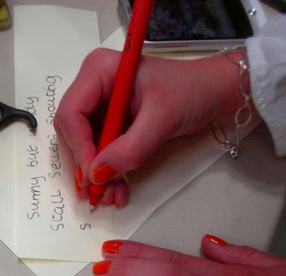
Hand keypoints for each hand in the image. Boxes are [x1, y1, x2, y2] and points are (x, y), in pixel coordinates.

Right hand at [55, 48, 245, 206]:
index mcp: (101, 71)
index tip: (92, 174)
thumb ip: (129, 149)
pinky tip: (118, 188)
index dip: (78, 146)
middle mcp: (95, 86)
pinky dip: (107, 172)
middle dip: (85, 164)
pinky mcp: (110, 122)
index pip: (71, 112)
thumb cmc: (193, 90)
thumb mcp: (162, 119)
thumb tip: (98, 174)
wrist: (214, 92)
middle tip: (97, 191)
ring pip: (84, 146)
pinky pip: (99, 152)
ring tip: (111, 195)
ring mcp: (101, 105)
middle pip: (72, 132)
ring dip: (96, 174)